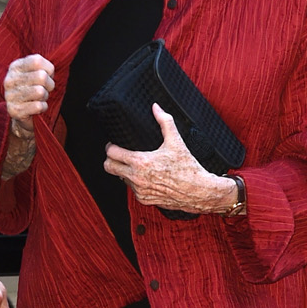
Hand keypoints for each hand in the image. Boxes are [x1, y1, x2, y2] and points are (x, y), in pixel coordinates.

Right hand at [3, 54, 54, 136]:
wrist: (21, 114)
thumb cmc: (33, 89)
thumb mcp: (36, 73)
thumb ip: (43, 67)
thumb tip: (49, 72)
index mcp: (15, 67)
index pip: (37, 61)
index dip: (49, 69)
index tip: (47, 76)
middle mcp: (10, 80)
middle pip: (41, 76)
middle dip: (49, 85)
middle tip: (45, 90)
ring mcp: (10, 96)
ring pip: (40, 92)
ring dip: (45, 97)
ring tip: (39, 98)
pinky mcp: (14, 111)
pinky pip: (38, 106)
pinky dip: (43, 107)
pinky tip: (37, 107)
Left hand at [103, 104, 238, 214]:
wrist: (198, 191)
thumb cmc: (188, 168)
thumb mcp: (176, 141)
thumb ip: (164, 121)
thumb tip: (156, 107)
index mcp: (141, 162)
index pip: (111, 154)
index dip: (111, 147)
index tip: (114, 144)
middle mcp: (137, 178)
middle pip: (108, 168)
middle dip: (111, 160)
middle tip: (119, 154)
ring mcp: (139, 190)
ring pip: (121, 179)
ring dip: (125, 172)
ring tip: (138, 166)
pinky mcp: (144, 200)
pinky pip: (133, 190)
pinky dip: (137, 183)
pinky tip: (148, 177)